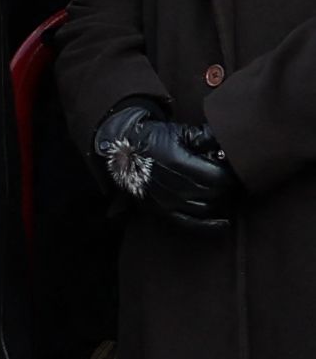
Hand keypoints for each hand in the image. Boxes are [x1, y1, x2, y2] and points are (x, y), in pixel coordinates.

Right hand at [96, 100, 240, 226]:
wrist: (121, 154)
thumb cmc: (152, 140)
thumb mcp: (178, 132)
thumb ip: (206, 137)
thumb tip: (231, 142)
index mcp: (178, 163)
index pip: (219, 177)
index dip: (231, 174)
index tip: (236, 169)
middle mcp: (174, 185)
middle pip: (215, 193)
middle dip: (229, 188)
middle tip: (234, 181)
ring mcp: (168, 200)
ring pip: (207, 208)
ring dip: (222, 202)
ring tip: (227, 193)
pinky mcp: (162, 210)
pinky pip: (190, 223)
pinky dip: (209, 226)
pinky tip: (225, 224)